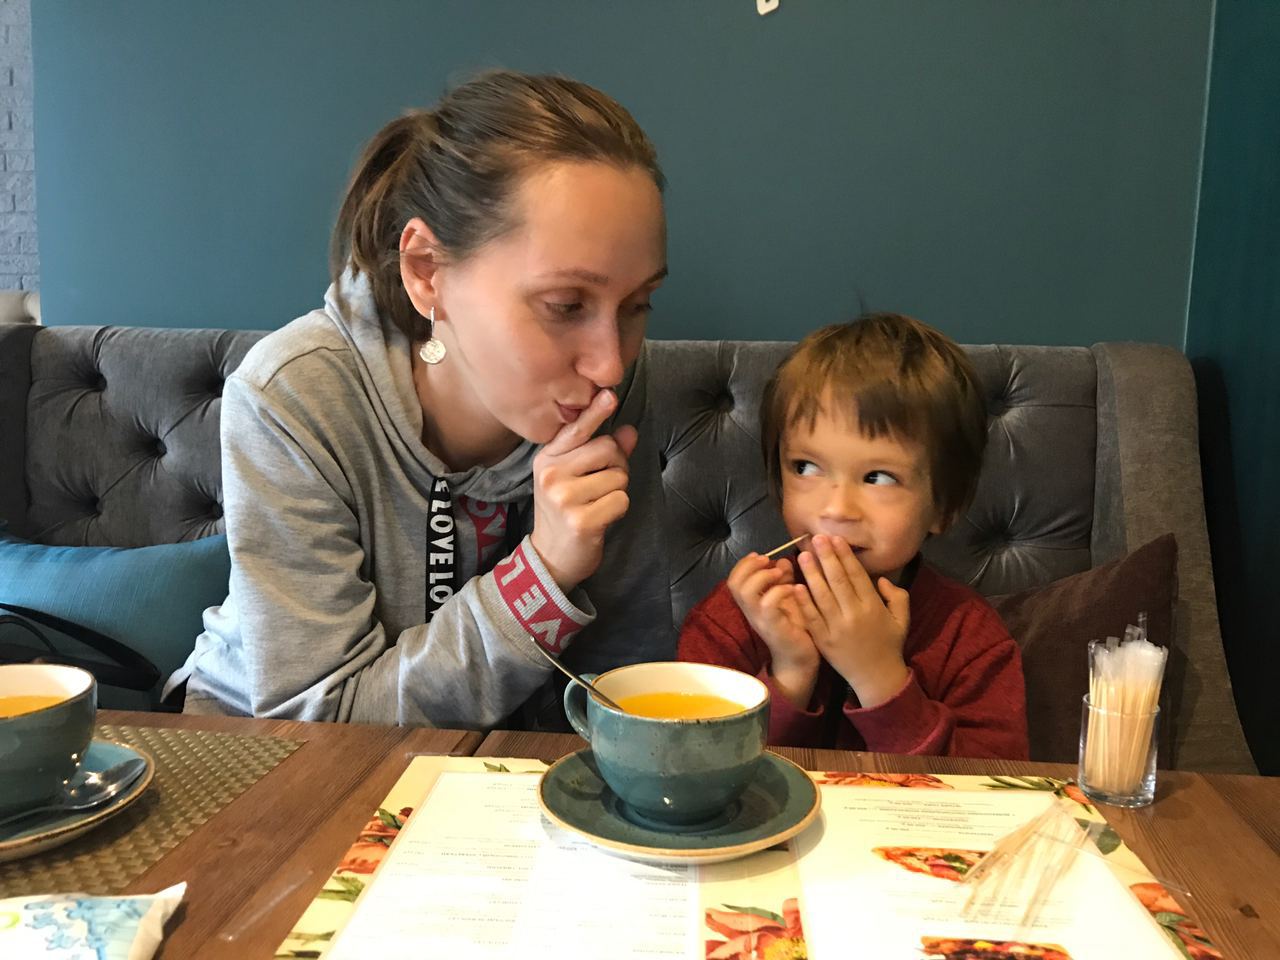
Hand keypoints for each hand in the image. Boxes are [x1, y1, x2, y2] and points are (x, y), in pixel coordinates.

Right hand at [530, 389, 636, 591]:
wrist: (550, 557)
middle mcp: (551, 473)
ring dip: (618, 490)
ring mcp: (564, 497)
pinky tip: (600, 519)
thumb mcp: (575, 478)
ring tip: (597, 504)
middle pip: (607, 449)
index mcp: (547, 458)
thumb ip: (602, 452)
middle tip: (603, 485)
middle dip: (617, 465)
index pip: (576, 429)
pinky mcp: (580, 519)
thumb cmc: (566, 512)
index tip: (609, 395)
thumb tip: (629, 431)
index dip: (596, 412)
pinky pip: (621, 500)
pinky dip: (618, 510)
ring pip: (618, 476)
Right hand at [727, 552, 818, 707]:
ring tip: (779, 573)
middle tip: (767, 560)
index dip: (744, 563)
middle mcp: (751, 611)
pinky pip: (768, 605)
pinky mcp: (774, 627)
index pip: (733, 579)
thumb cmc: (794, 628)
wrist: (801, 659)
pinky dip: (779, 591)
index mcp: (751, 603)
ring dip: (763, 576)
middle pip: (734, 583)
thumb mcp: (788, 598)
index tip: (761, 556)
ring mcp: (761, 620)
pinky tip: (792, 589)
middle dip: (749, 566)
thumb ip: (783, 579)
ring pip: (746, 592)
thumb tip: (782, 560)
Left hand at [793, 535, 910, 708]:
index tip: (835, 539)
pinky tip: (795, 586)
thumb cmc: (890, 645)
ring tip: (803, 555)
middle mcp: (854, 614)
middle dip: (826, 557)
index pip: (856, 575)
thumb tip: (882, 579)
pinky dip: (803, 601)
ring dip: (811, 573)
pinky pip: (811, 617)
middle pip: (837, 580)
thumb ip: (897, 595)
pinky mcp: (823, 640)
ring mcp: (836, 628)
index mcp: (873, 606)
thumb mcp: (902, 619)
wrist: (876, 678)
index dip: (845, 555)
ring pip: (822, 595)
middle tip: (816, 538)